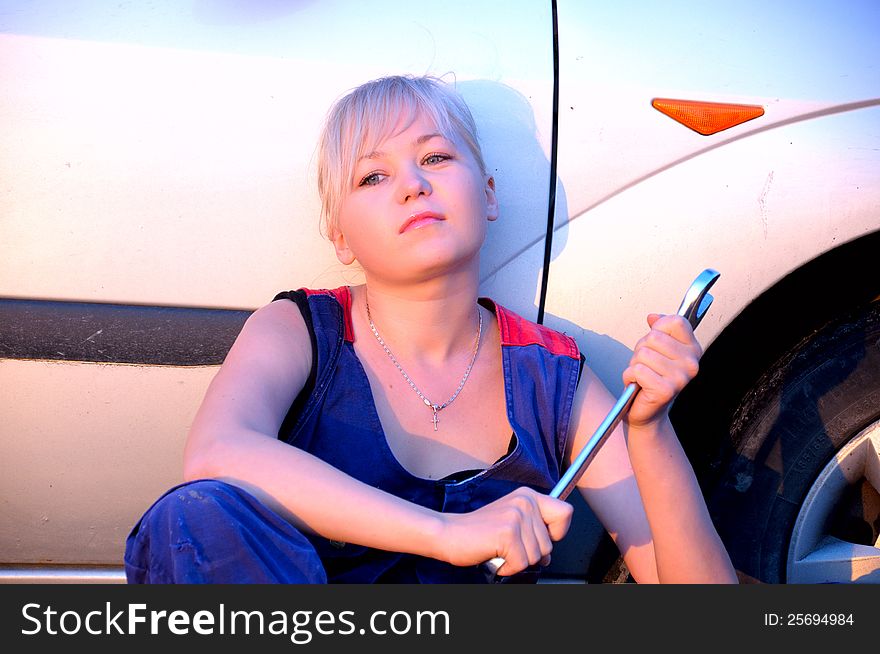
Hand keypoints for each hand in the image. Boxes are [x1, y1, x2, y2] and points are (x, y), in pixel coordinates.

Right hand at [437, 487, 572, 575]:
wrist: (448, 534)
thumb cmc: (477, 531)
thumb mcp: (512, 522)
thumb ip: (534, 531)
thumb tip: (549, 554)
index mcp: (528, 496)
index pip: (566, 512)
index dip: (557, 532)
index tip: (540, 537)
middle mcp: (525, 502)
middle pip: (549, 544)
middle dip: (530, 554)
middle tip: (507, 545)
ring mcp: (516, 516)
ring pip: (536, 557)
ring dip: (517, 561)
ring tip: (499, 548)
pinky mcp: (507, 533)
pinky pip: (521, 564)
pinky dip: (507, 567)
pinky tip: (495, 555)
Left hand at [622, 313, 701, 428]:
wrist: (648, 410)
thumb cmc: (651, 377)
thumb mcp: (657, 348)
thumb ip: (658, 329)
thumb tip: (653, 317)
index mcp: (693, 349)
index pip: (676, 322)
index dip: (658, 327)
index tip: (656, 340)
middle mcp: (691, 363)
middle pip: (654, 337)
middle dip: (641, 349)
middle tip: (647, 364)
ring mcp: (680, 378)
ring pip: (643, 354)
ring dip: (635, 364)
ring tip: (643, 375)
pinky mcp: (666, 390)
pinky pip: (637, 370)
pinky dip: (630, 376)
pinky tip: (638, 384)